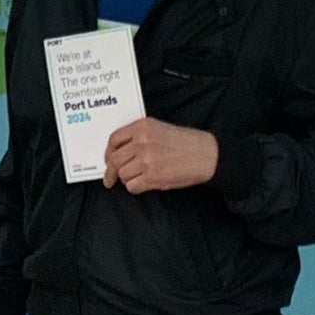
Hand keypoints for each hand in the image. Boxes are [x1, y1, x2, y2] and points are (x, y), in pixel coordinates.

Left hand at [102, 117, 218, 192]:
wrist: (206, 154)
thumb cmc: (186, 142)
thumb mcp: (159, 129)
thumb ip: (139, 136)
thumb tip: (120, 152)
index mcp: (142, 126)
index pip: (114, 139)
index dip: (108, 152)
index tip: (108, 160)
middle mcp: (142, 142)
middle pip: (115, 159)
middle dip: (111, 171)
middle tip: (110, 178)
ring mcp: (147, 159)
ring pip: (122, 174)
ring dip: (127, 179)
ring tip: (138, 177)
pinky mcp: (153, 176)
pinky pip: (132, 186)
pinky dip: (136, 187)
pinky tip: (144, 184)